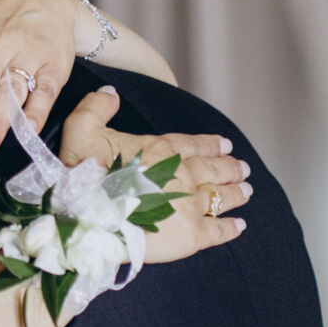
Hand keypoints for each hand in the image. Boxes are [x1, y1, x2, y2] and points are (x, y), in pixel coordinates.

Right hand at [58, 88, 249, 261]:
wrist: (91, 218)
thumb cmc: (83, 175)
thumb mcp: (80, 130)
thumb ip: (96, 108)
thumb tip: (111, 92)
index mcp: (160, 150)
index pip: (193, 145)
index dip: (211, 144)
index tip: (226, 144)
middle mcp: (182, 174)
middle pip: (214, 170)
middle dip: (230, 168)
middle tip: (244, 168)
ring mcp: (190, 204)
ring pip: (221, 196)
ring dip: (235, 192)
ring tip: (247, 190)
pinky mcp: (192, 234)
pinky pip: (218, 229)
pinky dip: (231, 227)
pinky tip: (240, 225)